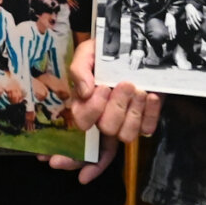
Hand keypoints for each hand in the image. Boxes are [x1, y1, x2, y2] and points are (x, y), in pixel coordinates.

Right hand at [53, 37, 160, 181]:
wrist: (138, 45)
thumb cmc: (106, 51)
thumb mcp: (88, 53)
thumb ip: (79, 70)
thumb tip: (84, 92)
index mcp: (85, 108)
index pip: (77, 142)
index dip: (69, 158)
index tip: (55, 159)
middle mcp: (104, 120)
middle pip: (106, 131)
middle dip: (114, 107)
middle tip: (120, 85)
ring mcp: (126, 123)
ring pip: (126, 135)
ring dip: (133, 110)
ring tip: (136, 87)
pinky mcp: (147, 121)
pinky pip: (148, 129)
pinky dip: (150, 112)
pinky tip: (151, 95)